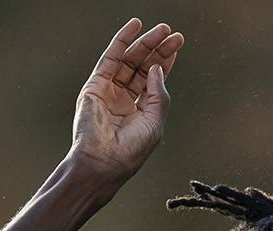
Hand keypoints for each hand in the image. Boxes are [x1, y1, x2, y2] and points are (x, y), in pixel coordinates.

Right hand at [71, 19, 184, 183]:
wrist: (103, 161)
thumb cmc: (130, 150)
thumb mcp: (154, 122)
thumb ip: (158, 94)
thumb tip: (157, 67)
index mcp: (140, 110)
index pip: (154, 80)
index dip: (166, 61)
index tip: (177, 44)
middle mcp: (124, 98)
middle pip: (143, 67)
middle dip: (159, 49)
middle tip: (173, 34)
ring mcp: (109, 90)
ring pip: (129, 60)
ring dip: (145, 43)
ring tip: (162, 29)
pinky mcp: (95, 85)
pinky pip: (110, 58)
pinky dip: (122, 40)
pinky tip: (135, 26)